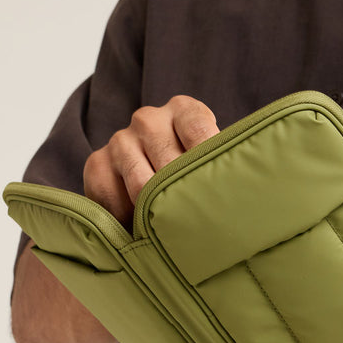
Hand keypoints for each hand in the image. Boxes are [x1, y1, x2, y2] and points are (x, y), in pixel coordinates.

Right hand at [83, 95, 219, 226]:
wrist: (146, 181)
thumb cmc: (191, 179)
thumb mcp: (211, 166)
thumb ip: (221, 167)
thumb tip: (245, 190)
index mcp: (184, 110)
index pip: (199, 131)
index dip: (209, 166)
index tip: (218, 193)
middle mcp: (148, 119)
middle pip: (170, 163)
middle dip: (184, 198)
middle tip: (197, 226)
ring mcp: (120, 140)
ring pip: (141, 185)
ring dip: (157, 213)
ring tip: (171, 231)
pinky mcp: (97, 163)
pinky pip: (114, 199)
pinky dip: (128, 220)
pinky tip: (140, 225)